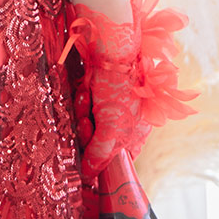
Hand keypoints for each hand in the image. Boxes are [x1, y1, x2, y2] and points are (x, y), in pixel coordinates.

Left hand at [58, 0, 198, 182]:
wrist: (109, 43)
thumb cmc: (118, 84)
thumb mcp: (111, 126)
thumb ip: (101, 154)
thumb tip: (90, 175)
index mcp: (137, 132)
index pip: (119, 160)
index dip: (102, 159)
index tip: (92, 152)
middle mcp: (125, 121)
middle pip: (98, 142)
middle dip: (88, 130)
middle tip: (88, 119)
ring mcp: (110, 106)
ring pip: (86, 124)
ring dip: (83, 111)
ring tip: (87, 96)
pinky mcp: (96, 94)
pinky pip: (81, 107)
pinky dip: (80, 99)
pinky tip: (84, 87)